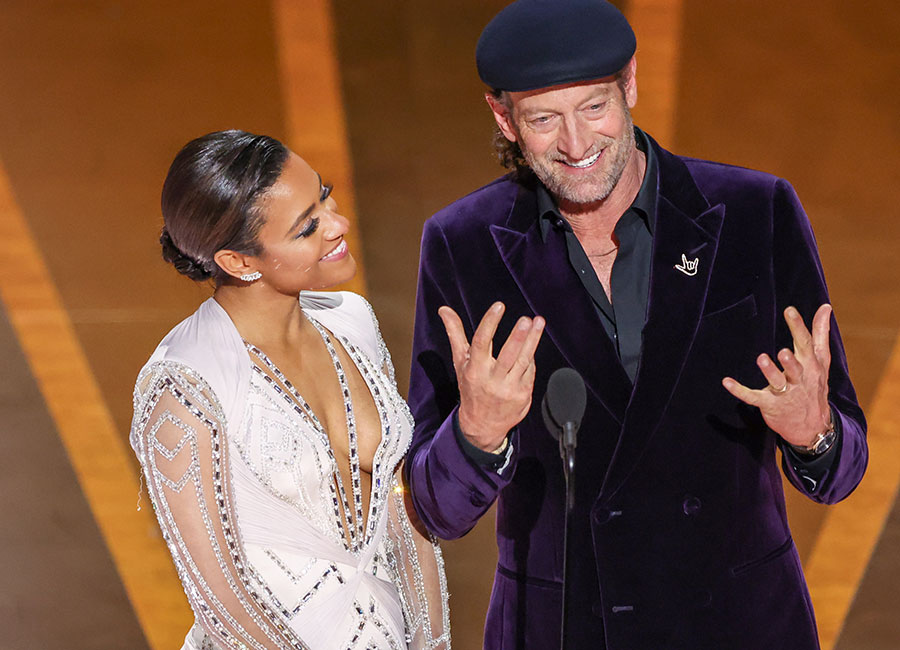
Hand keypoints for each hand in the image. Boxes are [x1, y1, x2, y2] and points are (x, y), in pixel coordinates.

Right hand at [439, 302, 544, 451]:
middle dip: (518, 337)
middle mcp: (491, 380)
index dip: (490, 323)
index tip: (499, 306)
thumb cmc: (471, 387)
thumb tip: (444, 309)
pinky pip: (530, 371)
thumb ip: (455, 333)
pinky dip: (531, 357)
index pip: (481, 342)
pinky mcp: (523, 395)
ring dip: (532, 341)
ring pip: (523, 361)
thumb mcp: (460, 362)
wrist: (482, 425)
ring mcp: (509, 389)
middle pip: (507, 355)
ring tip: (538, 322)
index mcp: (475, 369)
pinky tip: (532, 344)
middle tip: (526, 320)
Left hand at [722, 304, 832, 446]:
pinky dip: (740, 390)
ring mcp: (785, 393)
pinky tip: (726, 382)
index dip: (798, 327)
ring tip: (761, 359)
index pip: (805, 344)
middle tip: (782, 351)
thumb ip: (820, 333)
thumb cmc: (814, 386)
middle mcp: (799, 379)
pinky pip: (753, 397)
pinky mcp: (769, 405)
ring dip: (769, 372)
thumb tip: (826, 306)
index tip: (789, 310)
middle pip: (795, 367)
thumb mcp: (821, 360)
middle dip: (790, 361)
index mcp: (811, 365)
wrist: (813, 426)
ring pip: (777, 382)